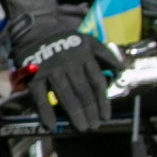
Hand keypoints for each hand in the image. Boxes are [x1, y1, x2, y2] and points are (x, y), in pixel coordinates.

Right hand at [7, 17, 118, 133]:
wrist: (36, 29)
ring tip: (82, 128)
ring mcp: (51, 69)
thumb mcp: (89, 41)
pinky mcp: (34, 74)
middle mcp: (69, 62)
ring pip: (65, 95)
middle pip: (83, 91)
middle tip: (94, 127)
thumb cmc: (66, 39)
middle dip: (90, 111)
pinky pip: (40, 96)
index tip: (106, 116)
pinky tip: (52, 125)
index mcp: (84, 55)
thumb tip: (122, 70)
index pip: (97, 82)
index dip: (103, 101)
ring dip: (74, 114)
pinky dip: (46, 112)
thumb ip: (106, 55)